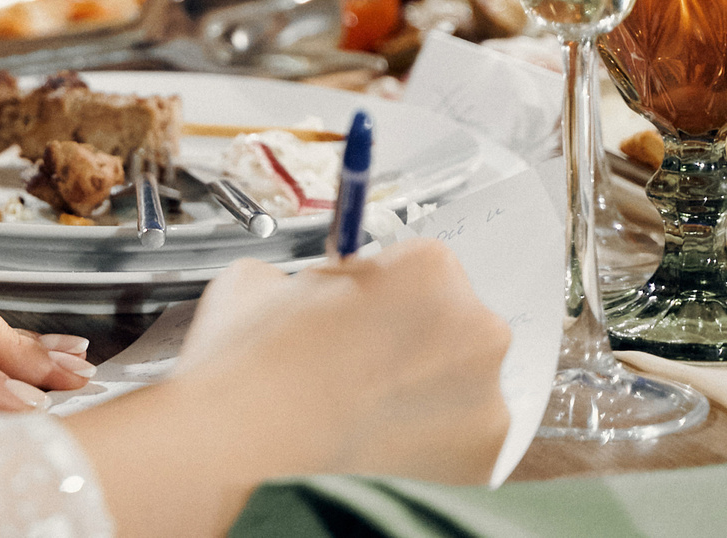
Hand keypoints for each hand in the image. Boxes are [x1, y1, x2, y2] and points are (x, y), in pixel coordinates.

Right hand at [67, 241, 510, 537]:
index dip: (385, 291)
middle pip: (454, 321)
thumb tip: (326, 290)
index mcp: (430, 268)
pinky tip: (373, 436)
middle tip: (356, 361)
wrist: (240, 440)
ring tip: (359, 405)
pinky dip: (427, 439)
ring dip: (423, 389)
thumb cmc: (252, 361)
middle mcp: (474, 328)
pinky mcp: (480, 458)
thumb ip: (320, 276)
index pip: (425, 267)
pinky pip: (460, 436)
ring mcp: (486, 399)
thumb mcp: (270, 277)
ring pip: (461, 381)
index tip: (362, 313)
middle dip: (412, 338)